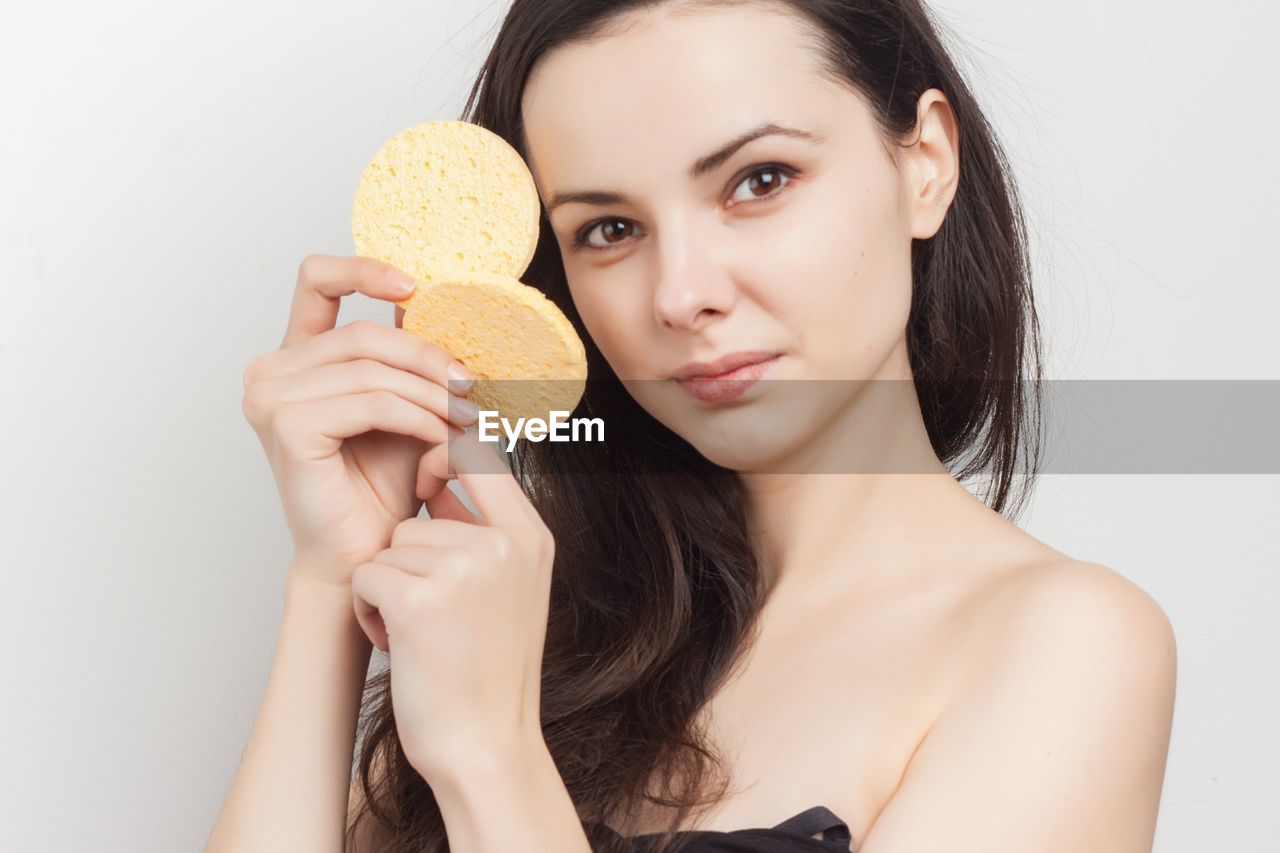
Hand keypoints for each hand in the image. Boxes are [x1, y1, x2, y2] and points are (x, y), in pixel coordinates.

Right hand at [241, 254, 477, 587]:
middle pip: (364, 332)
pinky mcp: (288, 426)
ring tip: (464, 420)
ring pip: (372, 368)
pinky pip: (371, 401)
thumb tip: (441, 303)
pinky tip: (440, 437)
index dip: (365, 269)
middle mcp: (270, 371)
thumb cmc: (384, 487)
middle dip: (428, 358)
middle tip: (472, 387)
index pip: (317, 280)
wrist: (366, 555)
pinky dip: (416, 417)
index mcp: (293, 357)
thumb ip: (409, 355)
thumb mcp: (406, 403)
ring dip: (430, 394)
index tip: (414, 285)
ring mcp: (270, 397)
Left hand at [350, 430, 555, 782]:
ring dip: (386, 588)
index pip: (478, 455)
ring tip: (417, 633)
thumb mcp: (510, 588)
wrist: (485, 746)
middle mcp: (502, 545)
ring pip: (389, 548)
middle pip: (418, 517)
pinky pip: (366, 575)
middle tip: (431, 614)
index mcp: (531, 537)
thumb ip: (482, 530)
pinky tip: (395, 643)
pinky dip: (367, 610)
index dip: (441, 459)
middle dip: (407, 562)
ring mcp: (463, 569)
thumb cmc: (489, 672)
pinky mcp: (418, 598)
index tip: (424, 487)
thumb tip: (436, 478)